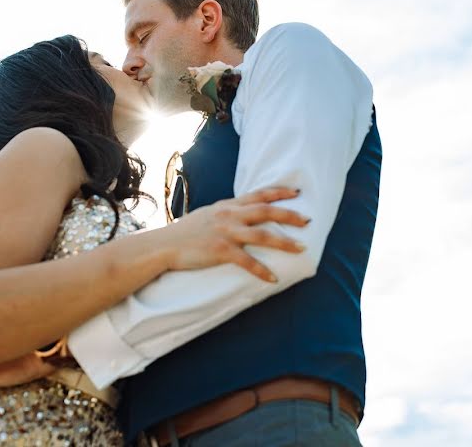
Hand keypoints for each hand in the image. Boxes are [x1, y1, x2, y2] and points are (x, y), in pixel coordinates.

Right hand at [163, 186, 309, 282]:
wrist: (164, 245)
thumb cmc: (186, 232)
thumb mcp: (209, 214)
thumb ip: (227, 211)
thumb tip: (242, 211)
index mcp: (228, 206)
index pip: (259, 194)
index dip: (279, 193)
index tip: (297, 192)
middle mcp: (230, 216)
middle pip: (266, 212)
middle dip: (290, 215)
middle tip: (308, 220)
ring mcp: (226, 233)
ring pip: (262, 235)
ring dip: (284, 242)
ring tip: (302, 249)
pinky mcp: (220, 251)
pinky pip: (246, 261)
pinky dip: (261, 271)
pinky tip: (273, 279)